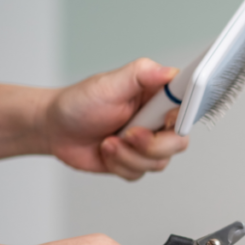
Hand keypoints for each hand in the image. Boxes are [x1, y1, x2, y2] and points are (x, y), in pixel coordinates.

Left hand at [42, 58, 189, 180]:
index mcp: (158, 97)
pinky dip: (119, 165)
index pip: (188, 107)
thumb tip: (169, 71)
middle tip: (128, 134)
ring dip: (128, 155)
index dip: (181, 118)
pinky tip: (106, 151)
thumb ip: (141, 74)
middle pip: (178, 142)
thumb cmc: (80, 103)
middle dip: (151, 145)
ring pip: (159, 162)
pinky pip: (140, 173)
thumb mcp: (109, 83)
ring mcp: (148, 144)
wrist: (56, 129)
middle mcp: (158, 121)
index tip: (166, 120)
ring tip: (108, 141)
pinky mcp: (136, 162)